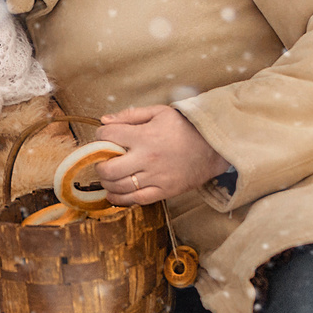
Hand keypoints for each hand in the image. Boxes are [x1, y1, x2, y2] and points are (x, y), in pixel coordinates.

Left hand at [95, 105, 230, 205]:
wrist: (213, 147)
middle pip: (108, 169)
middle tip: (102, 162)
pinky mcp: (164, 191)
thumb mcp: (159, 112)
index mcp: (144, 136)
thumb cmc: (185, 128)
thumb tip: (104, 121)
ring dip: (107, 183)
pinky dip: (120, 199)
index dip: (100, 136)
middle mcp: (147, 158)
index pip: (108, 136)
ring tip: (108, 176)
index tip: (103, 138)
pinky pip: (136, 200)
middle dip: (99, 165)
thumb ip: (131, 115)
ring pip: (119, 187)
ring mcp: (155, 177)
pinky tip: (114, 194)